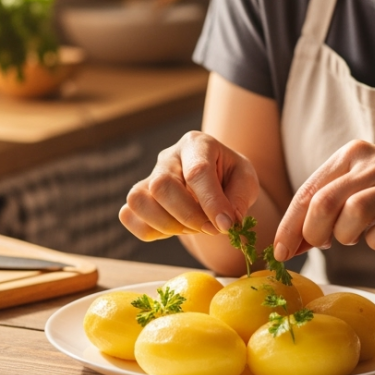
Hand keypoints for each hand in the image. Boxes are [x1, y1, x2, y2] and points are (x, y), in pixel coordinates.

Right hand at [119, 131, 260, 241]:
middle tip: (211, 229)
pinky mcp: (139, 196)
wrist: (217, 179)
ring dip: (167, 225)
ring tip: (191, 228)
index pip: (197, 172)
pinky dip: (149, 230)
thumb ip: (239, 199)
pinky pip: (128, 216)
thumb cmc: (231, 177)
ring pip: (138, 200)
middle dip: (188, 216)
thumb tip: (224, 223)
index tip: (225, 226)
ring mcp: (149, 176)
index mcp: (197, 144)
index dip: (211, 202)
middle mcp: (168, 157)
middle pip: (162, 186)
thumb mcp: (246, 181)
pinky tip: (173, 229)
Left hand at [272, 140, 374, 260]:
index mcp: (352, 154)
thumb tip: (290, 243)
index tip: (279, 252)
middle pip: (324, 203)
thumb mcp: (360, 185)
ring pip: (353, 215)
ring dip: (346, 236)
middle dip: (313, 233)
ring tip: (355, 236)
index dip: (290, 225)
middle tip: (319, 245)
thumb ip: (327, 207)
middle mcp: (373, 163)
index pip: (309, 191)